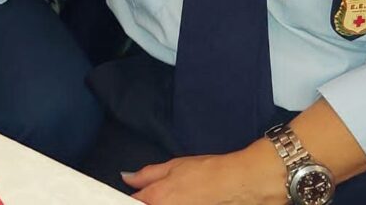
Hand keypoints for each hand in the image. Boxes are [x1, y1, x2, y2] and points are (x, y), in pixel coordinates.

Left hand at [123, 144, 285, 204]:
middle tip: (162, 195)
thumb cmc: (208, 173)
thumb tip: (127, 177)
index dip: (131, 198)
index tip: (134, 195)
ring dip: (162, 204)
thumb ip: (146, 174)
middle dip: (147, 202)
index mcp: (155, 199)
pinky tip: (187, 201)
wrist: (238, 184)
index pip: (131, 202)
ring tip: (179, 196)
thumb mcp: (173, 166)